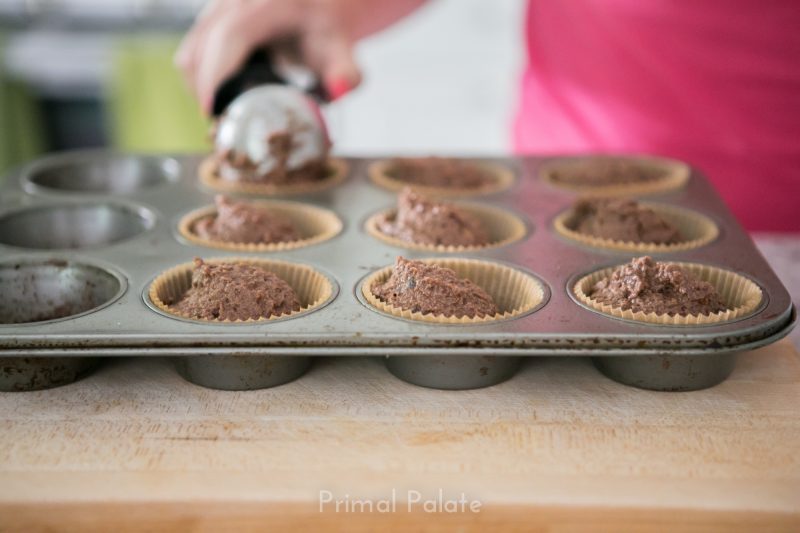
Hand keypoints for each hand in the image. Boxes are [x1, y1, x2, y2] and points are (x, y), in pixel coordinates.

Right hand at [176, 0, 361, 113]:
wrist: (317, 6)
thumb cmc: (326, 27)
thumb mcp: (340, 48)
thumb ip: (345, 71)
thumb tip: (340, 90)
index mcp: (263, 5)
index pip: (229, 36)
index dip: (215, 74)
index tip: (212, 111)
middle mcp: (234, 2)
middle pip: (201, 46)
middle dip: (205, 90)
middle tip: (221, 125)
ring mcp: (218, 9)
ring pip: (191, 50)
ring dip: (200, 86)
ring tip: (223, 113)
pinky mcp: (211, 20)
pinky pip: (194, 50)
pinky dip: (201, 77)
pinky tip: (221, 98)